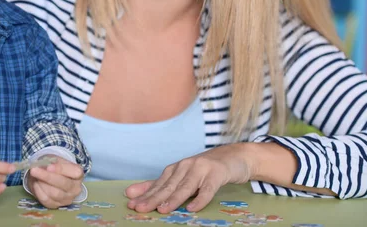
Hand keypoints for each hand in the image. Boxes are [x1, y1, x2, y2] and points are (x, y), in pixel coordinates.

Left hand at [27, 156, 83, 207]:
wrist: (51, 177)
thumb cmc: (55, 166)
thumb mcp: (55, 160)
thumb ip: (52, 162)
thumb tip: (45, 167)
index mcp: (78, 174)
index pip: (75, 172)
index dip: (61, 169)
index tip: (48, 166)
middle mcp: (76, 188)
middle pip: (63, 184)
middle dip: (47, 177)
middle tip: (34, 170)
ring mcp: (67, 199)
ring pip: (54, 193)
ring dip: (42, 183)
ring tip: (34, 175)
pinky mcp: (57, 205)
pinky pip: (46, 200)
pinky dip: (38, 191)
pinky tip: (35, 183)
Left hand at [125, 143, 254, 212]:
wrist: (234, 156)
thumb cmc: (205, 170)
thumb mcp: (182, 177)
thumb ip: (159, 186)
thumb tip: (131, 193)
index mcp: (176, 169)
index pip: (158, 184)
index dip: (145, 195)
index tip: (132, 204)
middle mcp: (186, 166)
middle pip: (168, 186)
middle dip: (153, 198)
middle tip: (140, 208)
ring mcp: (201, 169)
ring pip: (185, 187)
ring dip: (173, 199)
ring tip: (163, 210)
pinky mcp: (217, 173)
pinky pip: (208, 188)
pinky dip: (200, 199)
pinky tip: (192, 208)